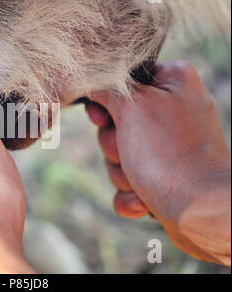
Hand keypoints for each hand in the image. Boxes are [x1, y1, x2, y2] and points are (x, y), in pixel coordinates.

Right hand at [86, 61, 230, 265]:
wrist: (202, 210)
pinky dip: (131, 193)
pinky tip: (144, 200)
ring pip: (118, 154)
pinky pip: (129, 180)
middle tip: (129, 150)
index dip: (106, 102)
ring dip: (122, 173)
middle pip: (115, 122)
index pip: (122, 81)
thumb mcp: (133, 107)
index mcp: (172, 82)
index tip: (103, 119)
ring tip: (143, 181)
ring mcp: (167, 145)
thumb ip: (107, 89)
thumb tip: (90, 81)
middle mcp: (171, 110)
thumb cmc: (169, 154)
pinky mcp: (163, 175)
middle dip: (114, 146)